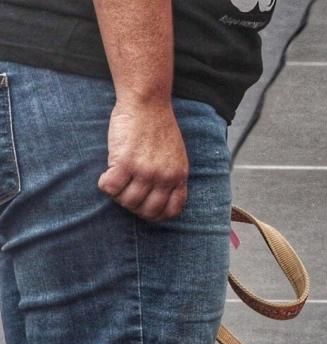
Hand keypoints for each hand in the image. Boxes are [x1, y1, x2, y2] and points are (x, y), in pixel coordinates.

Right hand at [98, 100, 188, 221]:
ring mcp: (145, 171)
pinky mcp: (125, 162)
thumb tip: (159, 196)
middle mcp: (164, 177)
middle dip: (134, 206)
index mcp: (179, 176)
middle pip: (147, 210)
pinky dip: (105, 185)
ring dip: (118, 195)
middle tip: (126, 192)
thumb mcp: (176, 156)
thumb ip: (171, 176)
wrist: (147, 103)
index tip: (144, 206)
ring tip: (116, 180)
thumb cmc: (159, 127)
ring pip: (127, 201)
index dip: (155, 214)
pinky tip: (107, 174)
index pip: (171, 210)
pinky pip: (110, 187)